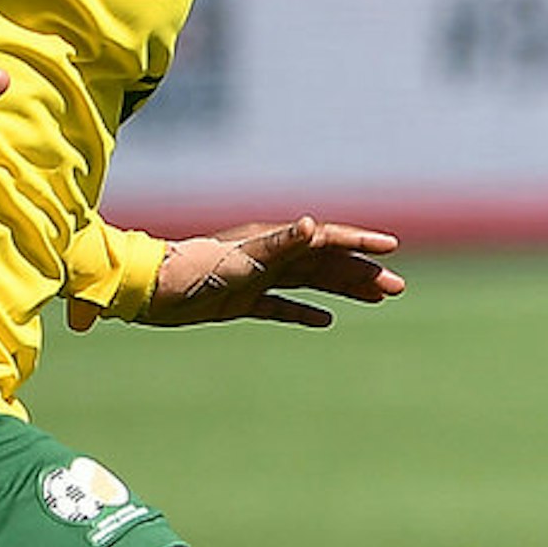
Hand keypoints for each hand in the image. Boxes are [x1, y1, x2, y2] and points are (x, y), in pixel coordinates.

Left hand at [75, 217, 405, 331]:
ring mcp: (258, 278)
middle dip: (362, 272)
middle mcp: (270, 256)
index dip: (359, 242)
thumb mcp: (243, 256)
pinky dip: (305, 312)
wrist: (150, 290)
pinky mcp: (243, 300)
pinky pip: (283, 306)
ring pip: (312, 282)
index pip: (326, 239)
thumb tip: (314, 225)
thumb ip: (280, 242)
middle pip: (326, 262)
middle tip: (397, 288)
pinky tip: (325, 321)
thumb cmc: (196, 269)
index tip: (391, 247)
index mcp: (275, 241)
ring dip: (344, 289)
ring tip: (377, 300)